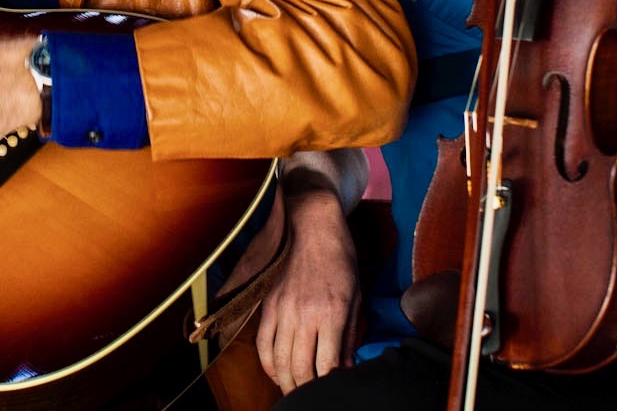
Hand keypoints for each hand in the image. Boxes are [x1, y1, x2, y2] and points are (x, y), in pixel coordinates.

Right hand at [253, 185, 360, 392]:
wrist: (311, 222)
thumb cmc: (339, 257)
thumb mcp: (354, 296)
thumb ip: (349, 335)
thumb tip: (347, 368)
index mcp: (330, 312)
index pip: (327, 365)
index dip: (329, 385)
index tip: (333, 392)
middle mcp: (303, 314)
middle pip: (299, 369)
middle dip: (306, 389)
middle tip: (312, 397)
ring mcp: (281, 309)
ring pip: (278, 360)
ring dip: (286, 381)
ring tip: (295, 390)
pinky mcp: (268, 303)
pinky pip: (262, 342)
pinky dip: (267, 363)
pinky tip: (276, 372)